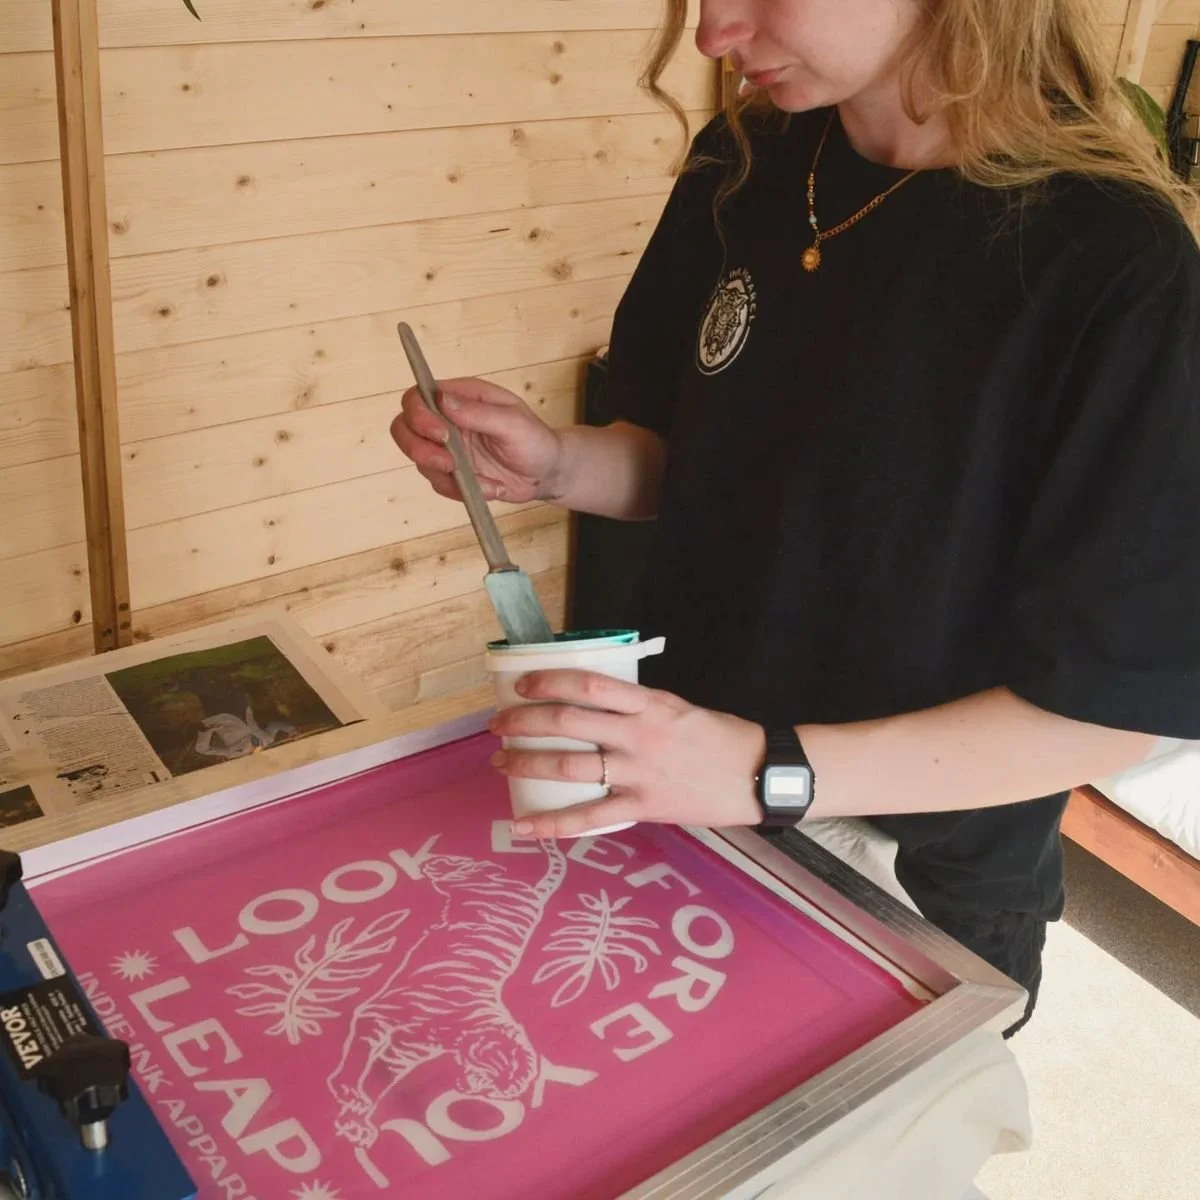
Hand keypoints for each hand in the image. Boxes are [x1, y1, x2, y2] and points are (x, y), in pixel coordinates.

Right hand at [390, 376, 566, 503]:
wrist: (547, 473)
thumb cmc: (535, 440)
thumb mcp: (514, 423)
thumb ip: (479, 412)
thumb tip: (443, 401)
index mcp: (461, 397)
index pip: (418, 396)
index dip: (418, 414)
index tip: (440, 434)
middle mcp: (447, 420)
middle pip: (404, 427)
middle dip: (418, 448)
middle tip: (447, 463)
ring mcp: (446, 448)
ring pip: (419, 459)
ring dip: (445, 475)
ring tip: (482, 482)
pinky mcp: (451, 473)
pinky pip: (439, 484)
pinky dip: (462, 490)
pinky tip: (492, 488)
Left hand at [487, 670, 765, 837]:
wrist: (758, 775)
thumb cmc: (720, 737)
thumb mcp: (678, 706)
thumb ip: (638, 706)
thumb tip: (593, 703)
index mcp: (650, 704)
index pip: (589, 685)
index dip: (549, 682)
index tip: (521, 684)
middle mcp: (640, 735)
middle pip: (569, 723)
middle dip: (524, 721)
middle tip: (498, 724)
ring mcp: (640, 773)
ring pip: (570, 767)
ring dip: (527, 762)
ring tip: (500, 761)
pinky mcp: (645, 807)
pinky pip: (589, 818)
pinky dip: (550, 823)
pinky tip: (521, 826)